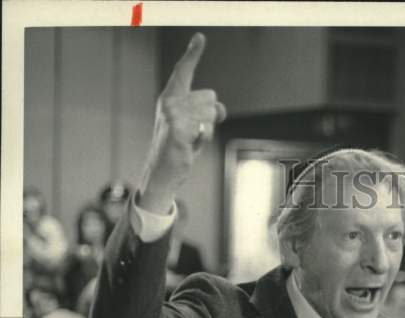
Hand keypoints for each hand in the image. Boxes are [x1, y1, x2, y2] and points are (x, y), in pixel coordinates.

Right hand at [139, 33, 226, 212]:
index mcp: (171, 97)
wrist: (162, 172)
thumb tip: (220, 107)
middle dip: (211, 116)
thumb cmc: (179, 149)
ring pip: (211, 113)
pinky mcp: (177, 130)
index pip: (184, 71)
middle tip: (196, 132)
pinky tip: (189, 146)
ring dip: (208, 130)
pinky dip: (203, 140)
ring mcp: (172, 116)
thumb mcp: (196, 127)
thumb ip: (208, 113)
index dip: (193, 54)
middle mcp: (169, 102)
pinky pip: (205, 129)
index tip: (200, 37)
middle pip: (210, 97)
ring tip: (192, 140)